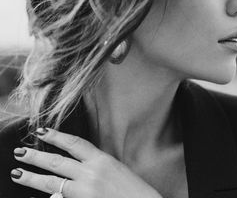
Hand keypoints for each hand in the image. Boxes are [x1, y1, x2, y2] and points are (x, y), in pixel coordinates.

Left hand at [11, 128, 162, 197]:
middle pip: (58, 161)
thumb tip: (76, 164)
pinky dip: (48, 197)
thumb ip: (95, 165)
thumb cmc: (132, 188)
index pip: (74, 143)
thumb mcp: (114, 168)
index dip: (56, 136)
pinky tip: (37, 195)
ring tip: (18, 172)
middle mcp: (91, 172)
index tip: (42, 131)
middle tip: (20, 152)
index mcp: (101, 159)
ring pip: (52, 181)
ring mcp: (85, 190)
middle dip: (37, 156)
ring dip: (33, 177)